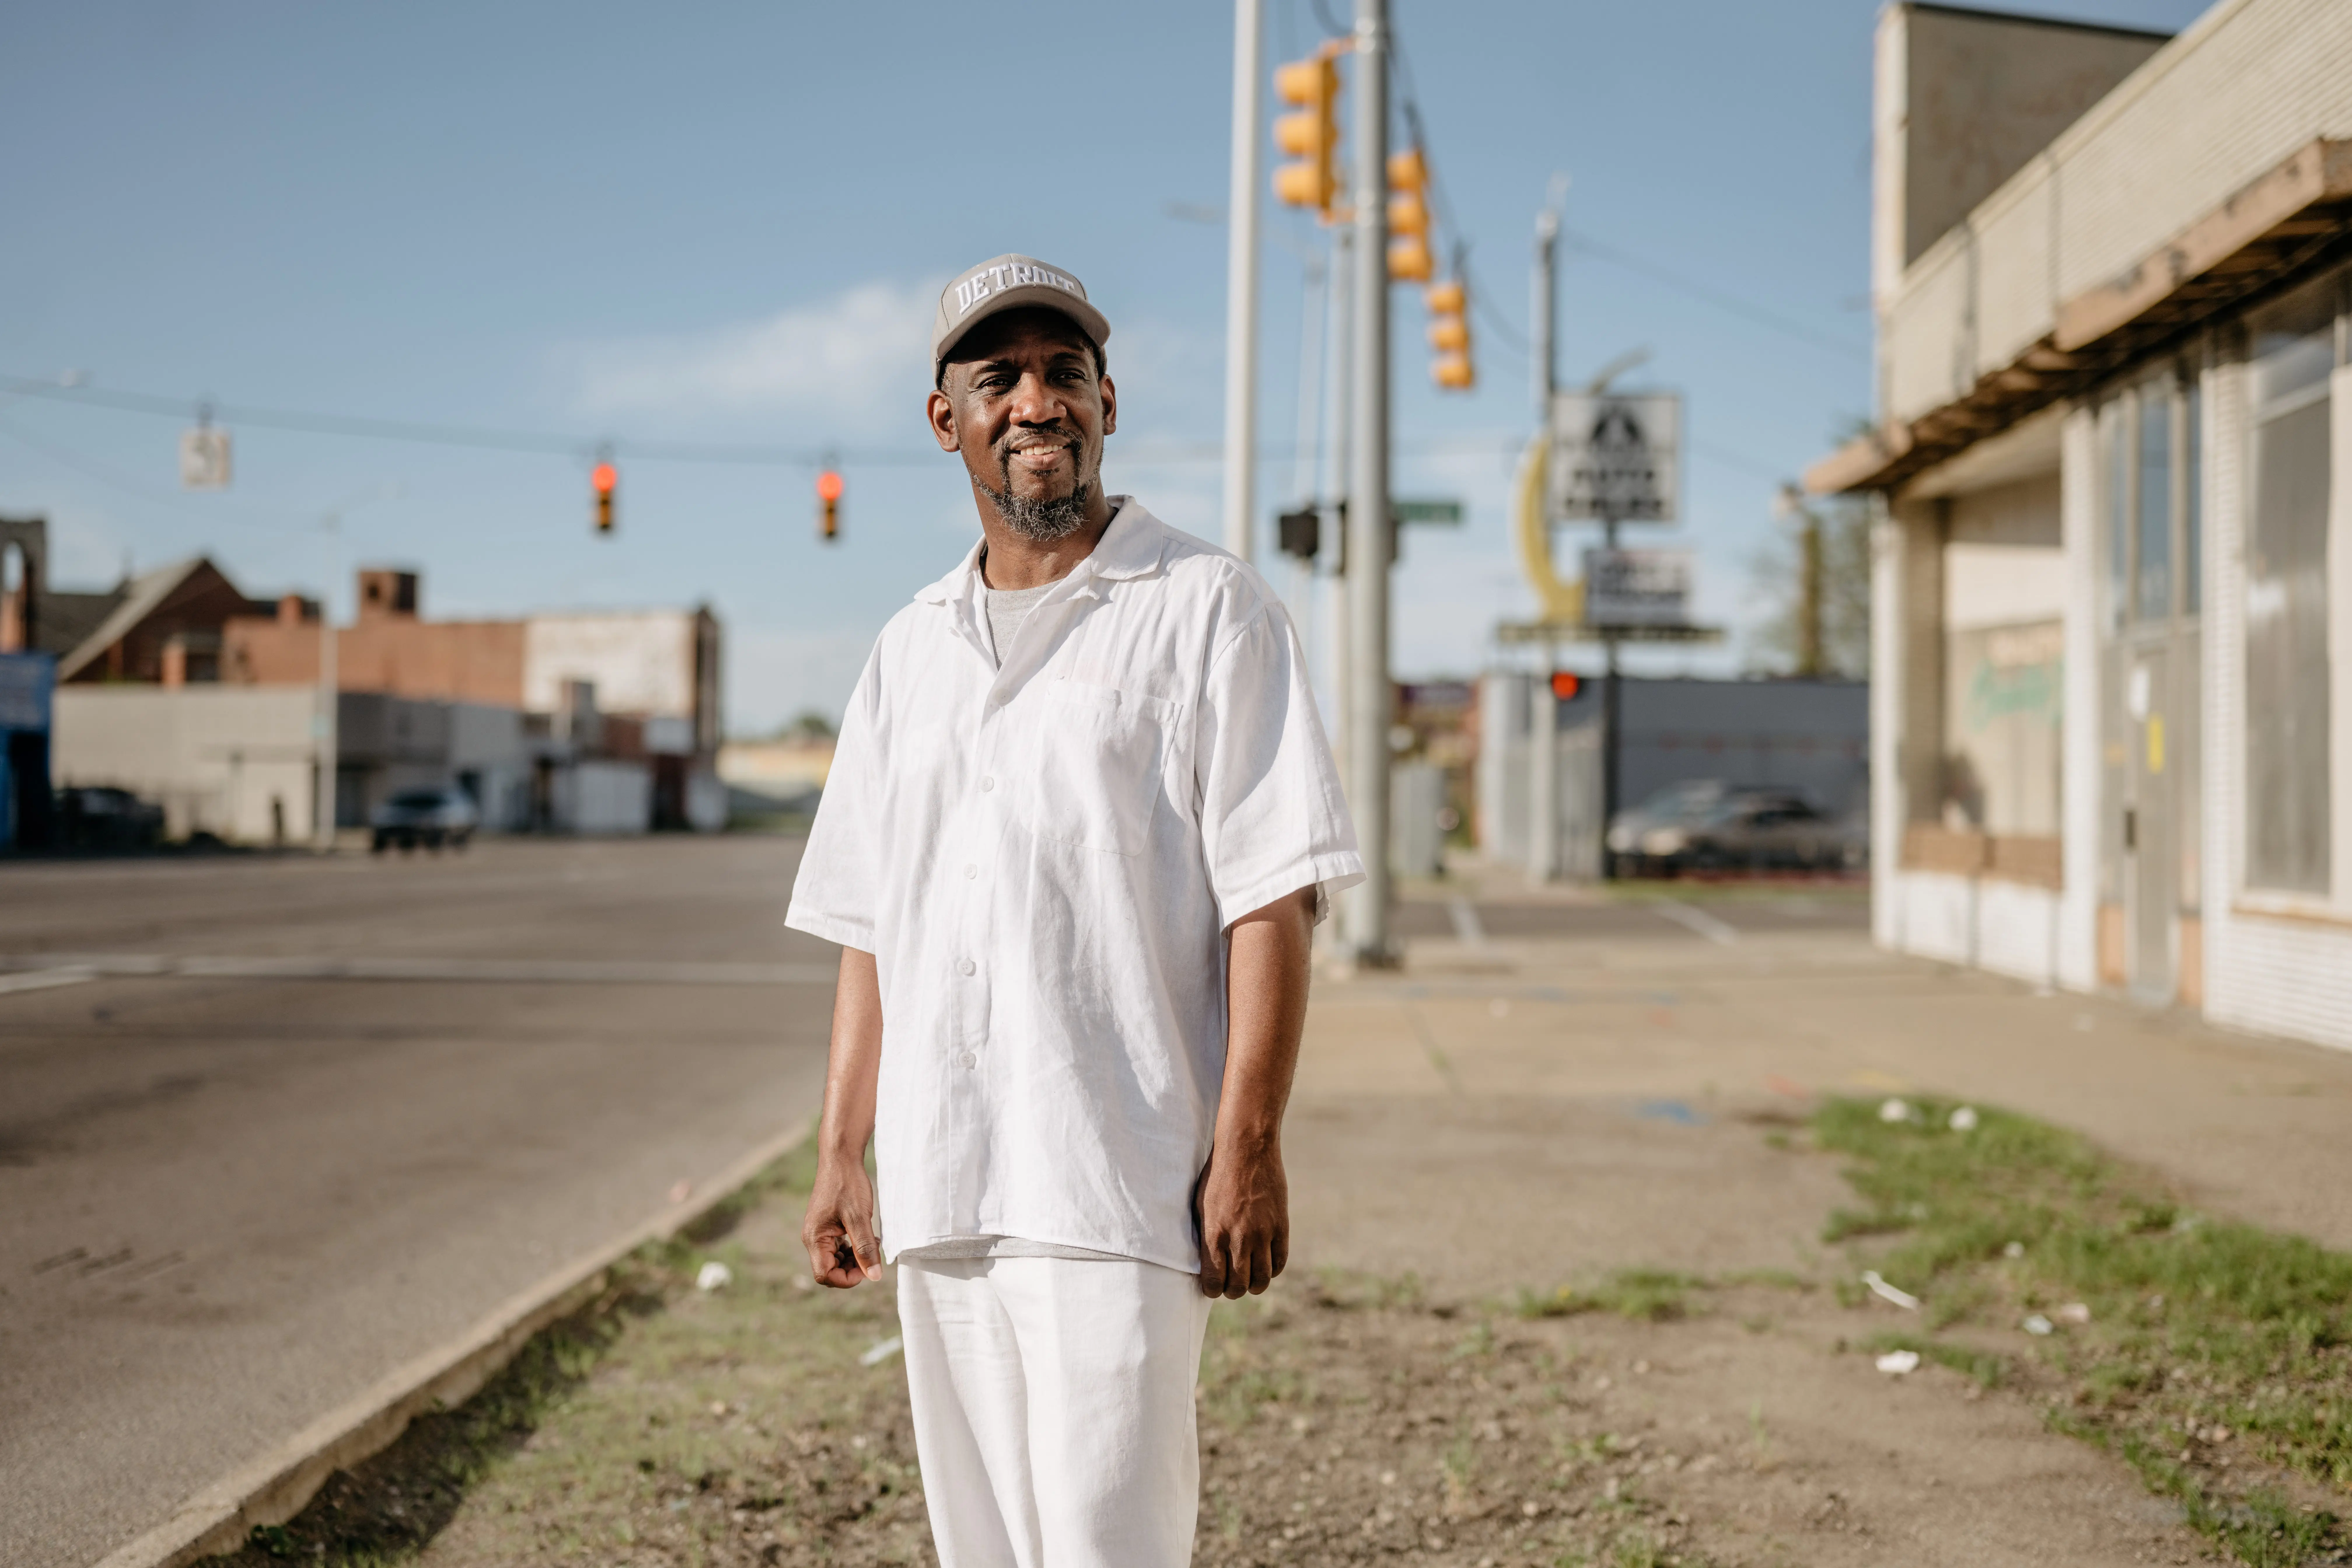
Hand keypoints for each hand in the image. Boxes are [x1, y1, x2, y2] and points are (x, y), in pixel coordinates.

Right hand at [802, 1155, 882, 1288]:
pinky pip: (837, 1246)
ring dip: (854, 1258)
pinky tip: (866, 1236)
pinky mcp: (827, 1225)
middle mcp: (813, 1237)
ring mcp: (819, 1231)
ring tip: (872, 1243)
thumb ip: (865, 1248)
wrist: (841, 1158)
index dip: (847, 1278)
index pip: (825, 1275)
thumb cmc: (848, 1184)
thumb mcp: (860, 1218)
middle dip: (852, 1268)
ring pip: (834, 1259)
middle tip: (872, 1253)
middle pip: (829, 1269)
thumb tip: (873, 1276)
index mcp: (815, 1238)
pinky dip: (852, 1247)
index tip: (867, 1266)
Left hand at [1195, 1137, 1287, 1298]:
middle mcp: (1238, 1238)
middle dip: (1233, 1291)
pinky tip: (1264, 1264)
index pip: (1213, 1282)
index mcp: (1213, 1234)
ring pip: (1261, 1280)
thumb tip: (1206, 1264)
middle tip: (1232, 1284)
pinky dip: (1271, 1270)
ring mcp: (1261, 1233)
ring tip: (1250, 1279)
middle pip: (1238, 1286)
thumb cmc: (1217, 1176)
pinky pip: (1279, 1262)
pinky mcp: (1280, 1226)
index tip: (1214, 1287)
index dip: (1213, 1290)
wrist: (1246, 1148)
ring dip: (1254, 1285)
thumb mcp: (1200, 1206)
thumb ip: (1204, 1237)